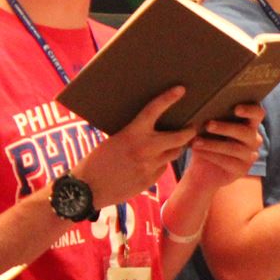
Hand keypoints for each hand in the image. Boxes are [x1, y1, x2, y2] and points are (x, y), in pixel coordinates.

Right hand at [73, 86, 197, 206]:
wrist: (87, 189)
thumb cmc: (96, 161)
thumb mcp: (113, 141)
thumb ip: (133, 135)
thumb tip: (150, 129)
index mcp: (131, 134)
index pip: (153, 110)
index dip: (168, 98)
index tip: (181, 90)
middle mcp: (145, 149)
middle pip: (180, 138)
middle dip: (189, 132)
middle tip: (192, 127)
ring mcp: (150, 166)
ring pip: (174, 154)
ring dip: (176, 147)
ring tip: (175, 142)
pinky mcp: (151, 180)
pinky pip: (163, 168)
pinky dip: (160, 163)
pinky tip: (151, 162)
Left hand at [176, 104, 264, 193]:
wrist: (201, 169)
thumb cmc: (205, 140)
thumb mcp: (207, 127)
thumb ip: (211, 116)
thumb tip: (200, 104)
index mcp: (249, 123)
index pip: (258, 113)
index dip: (250, 110)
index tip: (236, 109)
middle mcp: (253, 139)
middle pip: (245, 132)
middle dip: (226, 128)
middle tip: (208, 125)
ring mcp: (250, 156)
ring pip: (234, 148)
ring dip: (213, 144)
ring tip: (196, 141)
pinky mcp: (242, 170)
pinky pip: (229, 162)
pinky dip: (212, 156)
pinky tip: (198, 151)